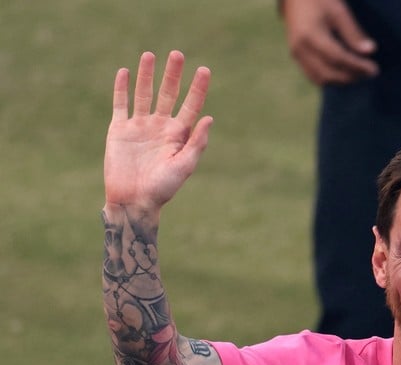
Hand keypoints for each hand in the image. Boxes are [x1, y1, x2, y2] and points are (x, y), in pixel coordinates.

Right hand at [104, 51, 211, 212]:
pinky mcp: (119, 130)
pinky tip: (126, 72)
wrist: (134, 201)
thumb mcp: (184, 166)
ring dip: (147, 75)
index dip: (198, 88)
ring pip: (144, 94)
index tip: (204, 70)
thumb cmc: (163, 188)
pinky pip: (121, 104)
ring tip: (150, 55)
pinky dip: (122, 88)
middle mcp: (160, 127)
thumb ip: (197, 142)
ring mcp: (139, 127)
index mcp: (178, 135)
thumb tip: (209, 117)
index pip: (191, 105)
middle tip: (177, 54)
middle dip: (173, 75)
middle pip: (168, 94)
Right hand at [282, 0, 377, 84]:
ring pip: (321, 79)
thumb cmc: (320, 0)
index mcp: (311, 34)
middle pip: (329, 73)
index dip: (356, 66)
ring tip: (359, 73)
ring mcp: (296, 54)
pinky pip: (314, 75)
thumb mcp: (339, 12)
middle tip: (369, 73)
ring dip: (341, 80)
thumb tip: (371, 51)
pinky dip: (331, 78)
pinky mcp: (296, 57)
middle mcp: (301, 48)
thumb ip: (353, 33)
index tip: (374, 69)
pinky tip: (345, 72)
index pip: (337, 58)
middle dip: (351, 76)